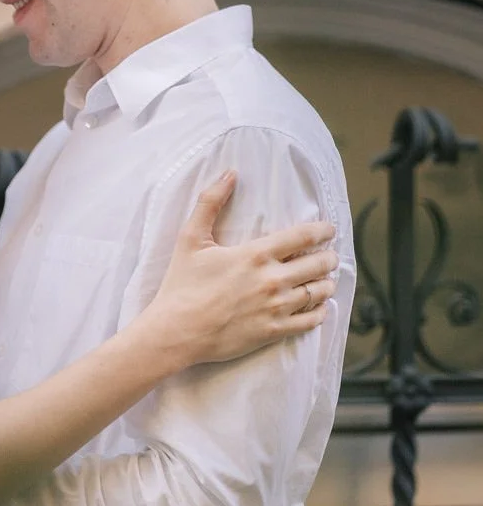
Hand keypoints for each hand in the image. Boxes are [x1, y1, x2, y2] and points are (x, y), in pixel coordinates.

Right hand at [151, 170, 338, 367]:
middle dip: (328, 257)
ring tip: (326, 280)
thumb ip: (210, 202)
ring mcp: (275, 308)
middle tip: (329, 256)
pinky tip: (319, 308)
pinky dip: (319, 312)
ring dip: (326, 284)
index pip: (302, 236)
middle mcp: (272, 280)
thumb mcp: (190, 238)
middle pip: (318, 264)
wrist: (176, 332)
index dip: (322, 230)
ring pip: (318, 292)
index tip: (329, 229)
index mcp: (256, 254)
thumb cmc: (181, 285)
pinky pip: (310, 321)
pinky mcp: (273, 331)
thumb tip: (230, 173)